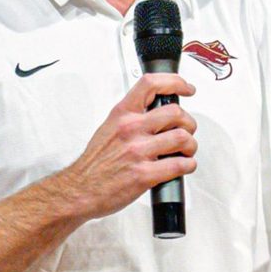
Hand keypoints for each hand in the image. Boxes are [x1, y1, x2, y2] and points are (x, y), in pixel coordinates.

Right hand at [60, 74, 197, 220]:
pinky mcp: (144, 174)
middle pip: (176, 112)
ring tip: (186, 151)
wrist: (79, 189)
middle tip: (187, 131)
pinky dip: (188, 165)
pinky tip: (184, 166)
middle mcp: (131, 129)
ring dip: (191, 145)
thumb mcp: (109, 128)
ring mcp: (138, 151)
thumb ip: (132, 117)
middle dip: (189, 123)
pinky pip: (180, 165)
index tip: (187, 88)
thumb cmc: (95, 163)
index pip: (151, 84)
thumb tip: (156, 112)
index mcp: (122, 114)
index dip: (175, 82)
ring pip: (182, 138)